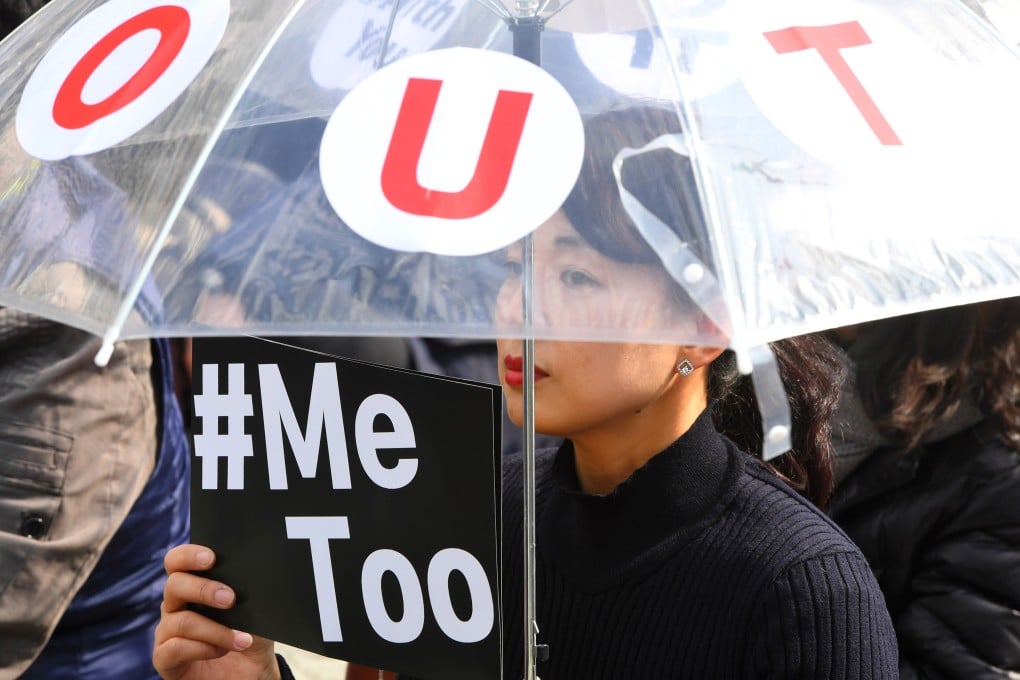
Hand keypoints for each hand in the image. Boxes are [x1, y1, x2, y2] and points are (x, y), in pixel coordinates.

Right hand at [154, 544, 279, 679]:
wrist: (251, 675)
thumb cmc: (250, 638)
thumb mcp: (257, 614)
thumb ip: (251, 594)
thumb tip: (257, 575)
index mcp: (194, 586)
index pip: (177, 562)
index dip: (189, 555)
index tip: (211, 558)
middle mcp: (176, 606)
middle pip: (174, 585)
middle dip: (204, 589)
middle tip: (230, 599)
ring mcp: (168, 632)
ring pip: (181, 621)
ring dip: (216, 630)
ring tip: (242, 639)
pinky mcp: (165, 660)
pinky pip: (174, 648)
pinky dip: (202, 648)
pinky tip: (222, 650)